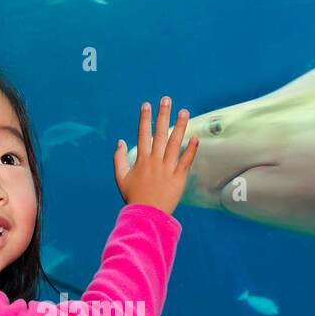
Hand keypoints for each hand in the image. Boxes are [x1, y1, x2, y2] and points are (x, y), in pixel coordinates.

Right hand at [112, 97, 197, 215]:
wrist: (146, 215)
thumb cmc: (133, 197)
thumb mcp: (121, 178)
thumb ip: (118, 159)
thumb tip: (120, 141)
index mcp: (141, 160)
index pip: (143, 134)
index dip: (145, 119)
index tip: (147, 105)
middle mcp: (154, 161)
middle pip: (160, 134)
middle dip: (163, 115)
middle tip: (166, 100)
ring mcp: (167, 169)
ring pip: (175, 144)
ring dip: (180, 127)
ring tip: (184, 112)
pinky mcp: (178, 178)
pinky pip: (186, 162)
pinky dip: (191, 150)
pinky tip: (196, 138)